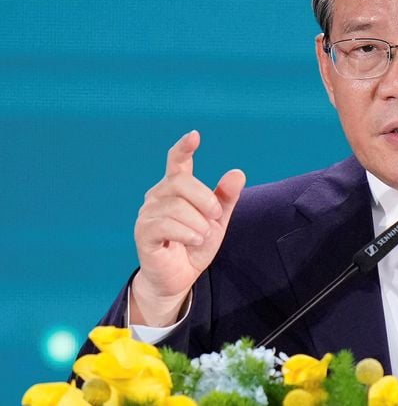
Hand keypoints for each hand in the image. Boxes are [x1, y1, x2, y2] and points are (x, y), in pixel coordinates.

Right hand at [130, 130, 245, 325]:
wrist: (180, 277)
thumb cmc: (195, 244)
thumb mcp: (217, 220)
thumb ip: (226, 197)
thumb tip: (238, 172)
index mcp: (176, 188)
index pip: (177, 161)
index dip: (184, 147)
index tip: (194, 136)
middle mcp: (158, 196)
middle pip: (181, 183)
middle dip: (205, 198)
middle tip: (216, 216)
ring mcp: (148, 214)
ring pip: (176, 207)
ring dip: (198, 223)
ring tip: (203, 235)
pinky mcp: (143, 233)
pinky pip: (165, 225)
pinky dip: (187, 233)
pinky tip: (195, 240)